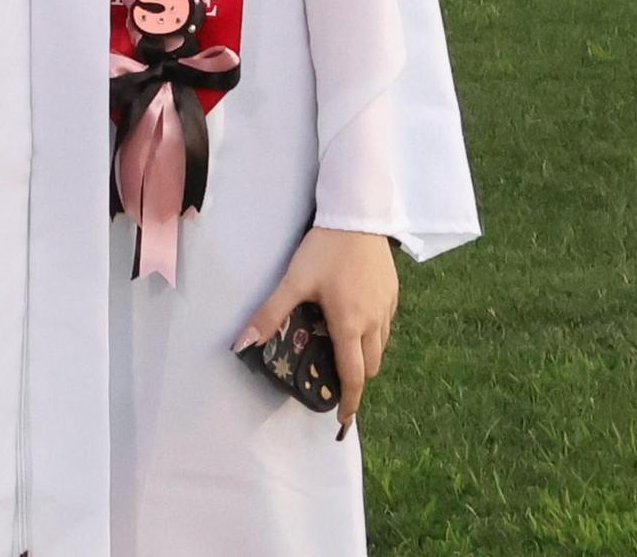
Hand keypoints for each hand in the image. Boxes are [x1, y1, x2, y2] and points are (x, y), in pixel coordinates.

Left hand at [235, 228, 398, 436]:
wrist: (357, 217)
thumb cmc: (324, 250)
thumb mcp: (294, 281)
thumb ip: (270, 313)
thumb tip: (243, 342)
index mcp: (349, 325)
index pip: (353, 376)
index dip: (348, 402)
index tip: (343, 421)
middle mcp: (373, 323)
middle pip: (371, 367)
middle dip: (355, 378)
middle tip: (335, 378)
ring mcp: (387, 308)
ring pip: (381, 346)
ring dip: (366, 355)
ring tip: (343, 348)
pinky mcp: (393, 293)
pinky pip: (386, 325)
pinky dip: (373, 333)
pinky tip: (355, 317)